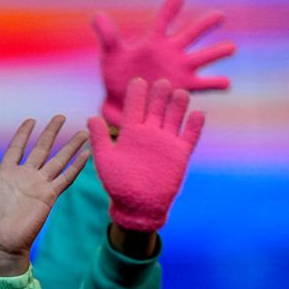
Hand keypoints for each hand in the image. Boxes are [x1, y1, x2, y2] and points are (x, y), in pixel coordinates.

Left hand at [0, 115, 89, 275]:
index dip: (24, 133)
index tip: (31, 120)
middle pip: (41, 148)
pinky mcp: (48, 196)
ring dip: (70, 145)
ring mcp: (38, 186)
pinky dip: (77, 166)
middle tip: (60, 116)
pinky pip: (65, 178)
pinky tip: (87, 154)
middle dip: (51, 132)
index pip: (17, 148)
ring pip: (58, 160)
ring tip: (82, 131)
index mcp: (5, 174)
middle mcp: (24, 177)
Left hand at [87, 78, 204, 233]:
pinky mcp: (179, 154)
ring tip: (180, 93)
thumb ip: (101, 139)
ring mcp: (165, 142)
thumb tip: (90, 118)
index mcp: (131, 133)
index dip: (136, 95)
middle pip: (156, 108)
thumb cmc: (118, 185)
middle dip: (159, 95)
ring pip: (174, 118)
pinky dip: (194, 126)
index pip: (134, 108)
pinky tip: (198, 113)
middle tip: (161, 82)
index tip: (137, 81)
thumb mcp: (106, 161)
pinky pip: (189, 136)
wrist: (138, 207)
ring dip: (177, 106)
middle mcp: (149, 134)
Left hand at [92, 0, 234, 126]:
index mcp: (154, 41)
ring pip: (202, 58)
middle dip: (205, 25)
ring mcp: (180, 69)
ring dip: (216, 52)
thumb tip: (97, 15)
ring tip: (231, 48)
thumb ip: (108, 35)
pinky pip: (202, 85)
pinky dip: (215, 84)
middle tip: (220, 16)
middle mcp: (171, 52)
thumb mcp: (111, 55)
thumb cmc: (116, 75)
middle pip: (191, 34)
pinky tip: (227, 83)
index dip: (170, 8)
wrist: (122, 100)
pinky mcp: (184, 87)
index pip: (163, 21)